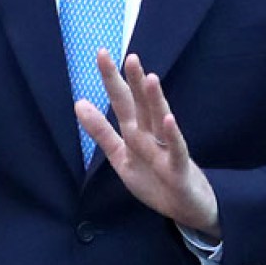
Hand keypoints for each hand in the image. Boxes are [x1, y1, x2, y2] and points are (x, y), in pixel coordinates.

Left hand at [76, 51, 220, 237]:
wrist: (187, 211)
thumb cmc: (155, 179)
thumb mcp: (121, 156)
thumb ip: (101, 132)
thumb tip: (78, 103)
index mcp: (136, 132)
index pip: (123, 101)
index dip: (112, 79)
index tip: (102, 53)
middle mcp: (152, 136)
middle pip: (142, 105)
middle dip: (135, 82)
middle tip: (130, 56)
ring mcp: (167, 151)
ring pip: (160, 121)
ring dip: (156, 101)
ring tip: (149, 78)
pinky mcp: (179, 169)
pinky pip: (177, 151)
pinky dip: (173, 136)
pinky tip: (168, 120)